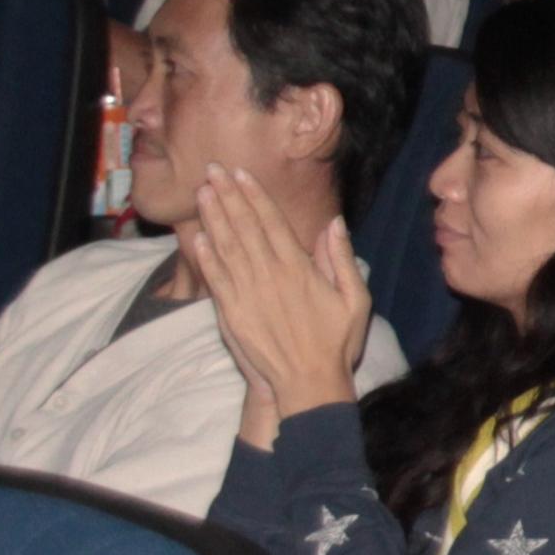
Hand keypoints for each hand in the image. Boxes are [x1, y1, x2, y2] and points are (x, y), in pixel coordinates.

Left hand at [180, 163, 370, 426]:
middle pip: (244, 227)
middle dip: (227, 196)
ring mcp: (246, 294)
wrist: (306, 385)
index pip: (272, 222)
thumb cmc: (336, 343)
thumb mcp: (356, 300)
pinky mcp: (231, 314)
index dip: (254, 195)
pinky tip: (199, 237)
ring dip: (213, 217)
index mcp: (299, 269)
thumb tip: (334, 224)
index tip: (240, 173)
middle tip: (211, 170)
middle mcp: (269, 275)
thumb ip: (343, 259)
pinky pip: (216, 279)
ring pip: (226, 247)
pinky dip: (206, 256)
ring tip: (202, 192)